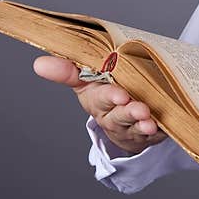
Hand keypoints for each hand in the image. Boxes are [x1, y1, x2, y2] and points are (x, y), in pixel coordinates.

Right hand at [33, 55, 167, 155]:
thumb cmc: (105, 92)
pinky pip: (152, 134)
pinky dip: (157, 130)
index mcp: (96, 99)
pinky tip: (160, 126)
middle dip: (126, 110)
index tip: (120, 95)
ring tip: (149, 119)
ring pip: (134, 126)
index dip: (109, 96)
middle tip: (136, 105)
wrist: (122, 119)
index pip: (99, 96)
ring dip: (141, 122)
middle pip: (117, 115)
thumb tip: (38, 64)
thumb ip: (67, 69)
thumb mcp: (87, 79)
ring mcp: (129, 127)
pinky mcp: (146, 134)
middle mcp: (111, 116)